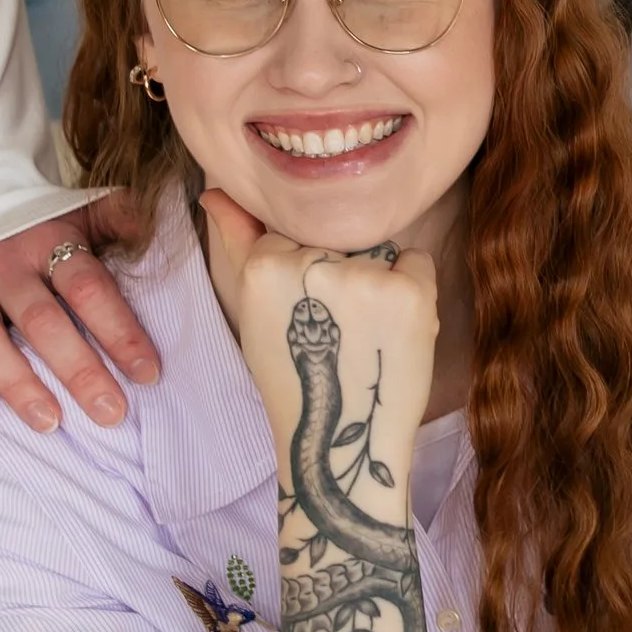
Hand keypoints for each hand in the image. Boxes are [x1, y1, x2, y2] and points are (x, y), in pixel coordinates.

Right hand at [0, 197, 160, 433]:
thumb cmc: (37, 227)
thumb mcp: (80, 213)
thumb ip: (119, 218)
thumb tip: (157, 225)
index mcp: (48, 243)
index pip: (87, 287)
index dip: (119, 330)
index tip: (148, 373)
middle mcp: (5, 267)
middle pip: (42, 320)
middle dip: (78, 369)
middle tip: (110, 412)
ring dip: (18, 382)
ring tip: (50, 422)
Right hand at [199, 192, 437, 497]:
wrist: (341, 440)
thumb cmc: (295, 373)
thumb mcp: (254, 308)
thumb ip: (238, 240)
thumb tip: (216, 191)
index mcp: (265, 266)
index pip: (295, 233)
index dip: (305, 276)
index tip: (302, 317)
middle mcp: (313, 265)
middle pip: (336, 238)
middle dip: (341, 275)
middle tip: (335, 332)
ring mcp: (364, 277)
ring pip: (376, 247)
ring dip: (377, 282)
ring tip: (364, 335)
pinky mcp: (410, 291)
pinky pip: (415, 260)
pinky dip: (413, 289)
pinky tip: (393, 330)